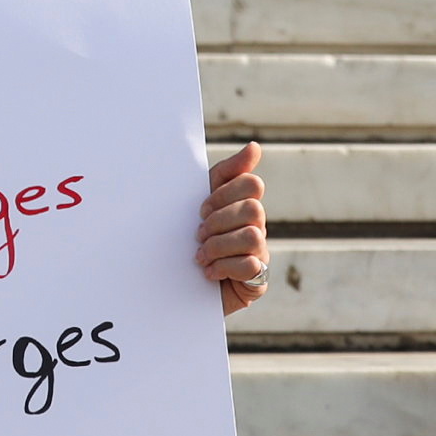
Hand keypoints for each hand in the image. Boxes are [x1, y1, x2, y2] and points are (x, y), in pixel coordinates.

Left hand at [198, 141, 268, 314]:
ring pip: (253, 237)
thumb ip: (225, 174)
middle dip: (219, 221)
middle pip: (252, 209)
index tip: (200, 208)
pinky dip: (225, 268)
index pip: (251, 184)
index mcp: (242, 205)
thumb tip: (255, 147)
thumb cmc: (187, 241)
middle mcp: (256, 228)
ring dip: (219, 246)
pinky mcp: (256, 281)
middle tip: (198, 234)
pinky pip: (251, 266)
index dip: (223, 194)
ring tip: (201, 256)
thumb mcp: (197, 204)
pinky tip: (209, 273)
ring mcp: (259, 254)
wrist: (175, 288)